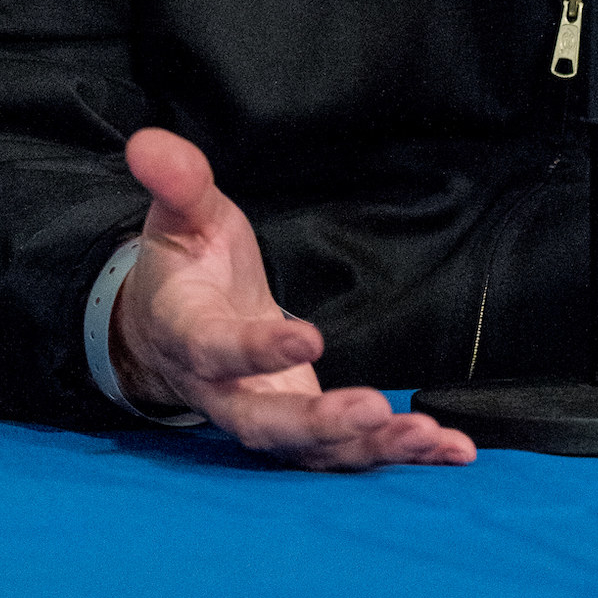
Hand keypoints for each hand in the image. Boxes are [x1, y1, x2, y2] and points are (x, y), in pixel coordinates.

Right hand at [110, 128, 474, 468]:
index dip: (259, 350)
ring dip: (369, 448)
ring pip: (310, 451)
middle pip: (265, 424)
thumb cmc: (184, 266)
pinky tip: (448, 451)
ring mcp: (264, 416)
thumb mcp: (181, 216)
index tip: (309, 336)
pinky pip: (342, 454)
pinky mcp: (301, 430)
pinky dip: (395, 455)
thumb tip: (149, 142)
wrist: (169, 326)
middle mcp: (223, 392)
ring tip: (426, 437)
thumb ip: (176, 182)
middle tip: (373, 411)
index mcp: (189, 335)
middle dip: (319, 424)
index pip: (218, 350)